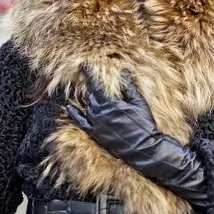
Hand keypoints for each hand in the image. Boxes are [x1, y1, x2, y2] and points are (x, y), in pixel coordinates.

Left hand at [67, 67, 208, 207]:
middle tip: (89, 75)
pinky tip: (70, 107)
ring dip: (87, 96)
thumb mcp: (139, 103)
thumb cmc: (143, 124)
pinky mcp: (95, 133)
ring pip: (87, 106)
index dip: (89, 74)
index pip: (96, 85)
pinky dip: (75, 114)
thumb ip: (129, 86)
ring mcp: (96, 124)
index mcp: (111, 103)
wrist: (143, 148)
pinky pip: (81, 122)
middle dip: (90, 84)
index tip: (84, 65)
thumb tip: (123, 71)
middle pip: (91, 95)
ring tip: (90, 89)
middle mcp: (100, 113)